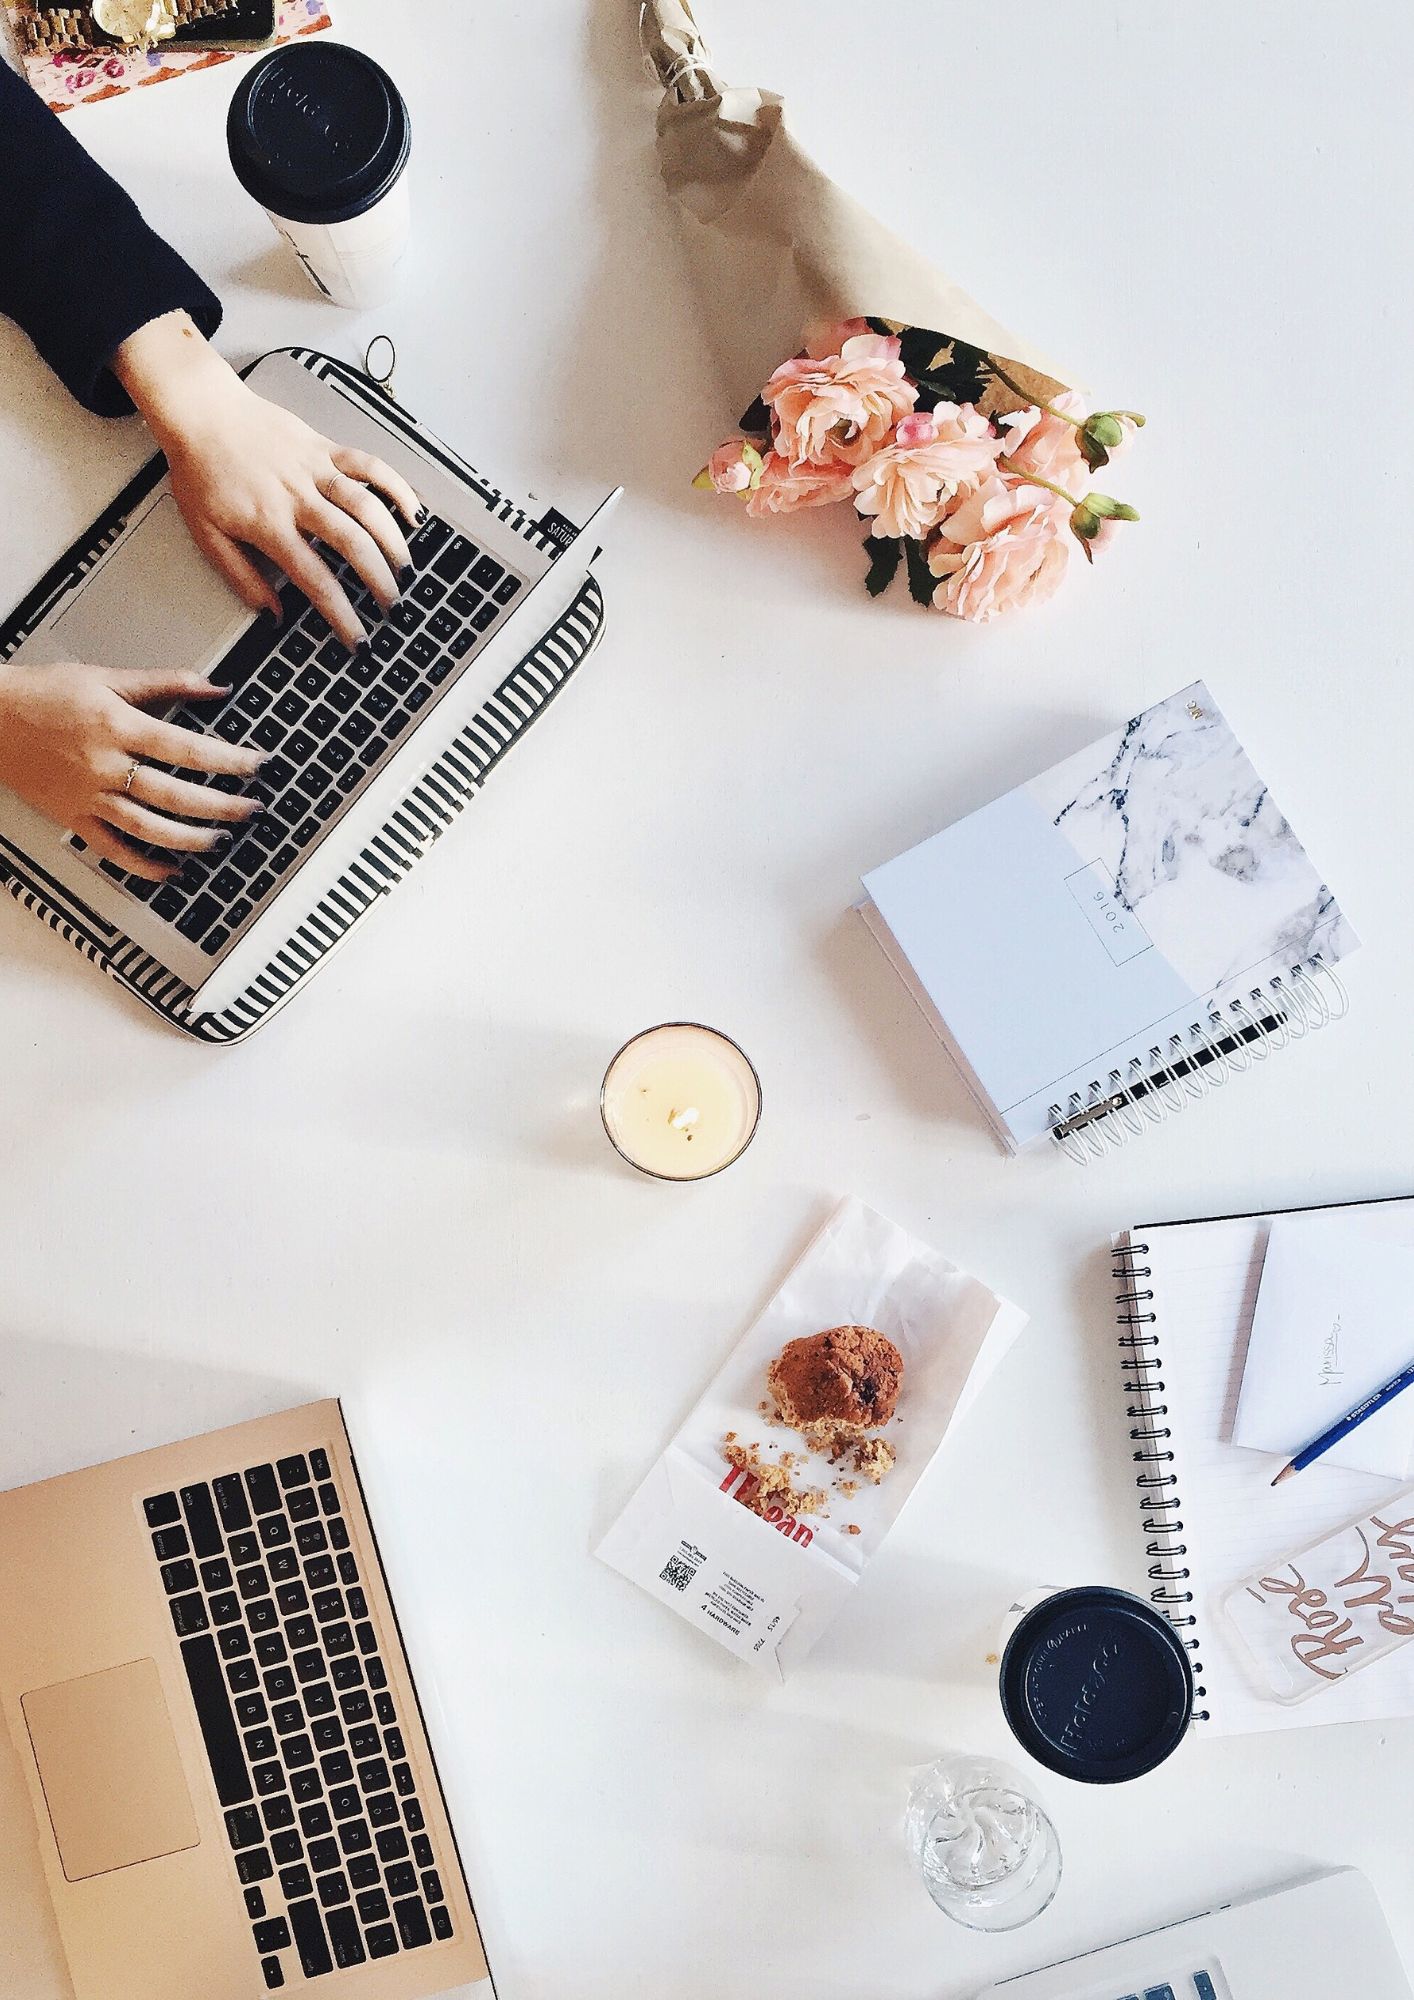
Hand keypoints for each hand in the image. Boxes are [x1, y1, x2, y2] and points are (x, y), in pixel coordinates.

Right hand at [0, 659, 266, 879]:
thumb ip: (164, 683)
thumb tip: (216, 686)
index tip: (258, 765)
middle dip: (220, 806)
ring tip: (220, 840)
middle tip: (252, 810)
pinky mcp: (73, 817)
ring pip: (147, 827)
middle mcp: (104, 765)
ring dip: (189, 839)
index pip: (186, 748)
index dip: (228, 759)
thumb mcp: (105, 677)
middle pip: (174, 794)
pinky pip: (112, 850)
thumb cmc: (44, 694)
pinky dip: (143, 866)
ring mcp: (88, 796)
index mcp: (116, 726)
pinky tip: (171, 871)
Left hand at [112, 312, 422, 647]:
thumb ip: (242, 577)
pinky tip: (411, 511)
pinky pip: (369, 465)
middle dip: (379, 580)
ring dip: (393, 540)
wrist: (200, 411)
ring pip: (367, 505)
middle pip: (352, 543)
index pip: (316, 579)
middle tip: (391, 605)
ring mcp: (314, 469)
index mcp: (268, 524)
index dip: (342, 615)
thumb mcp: (207, 534)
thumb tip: (270, 613)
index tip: (358, 638)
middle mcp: (297, 496)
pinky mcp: (324, 447)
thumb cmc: (201, 469)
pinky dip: (396, 486)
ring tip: (405, 568)